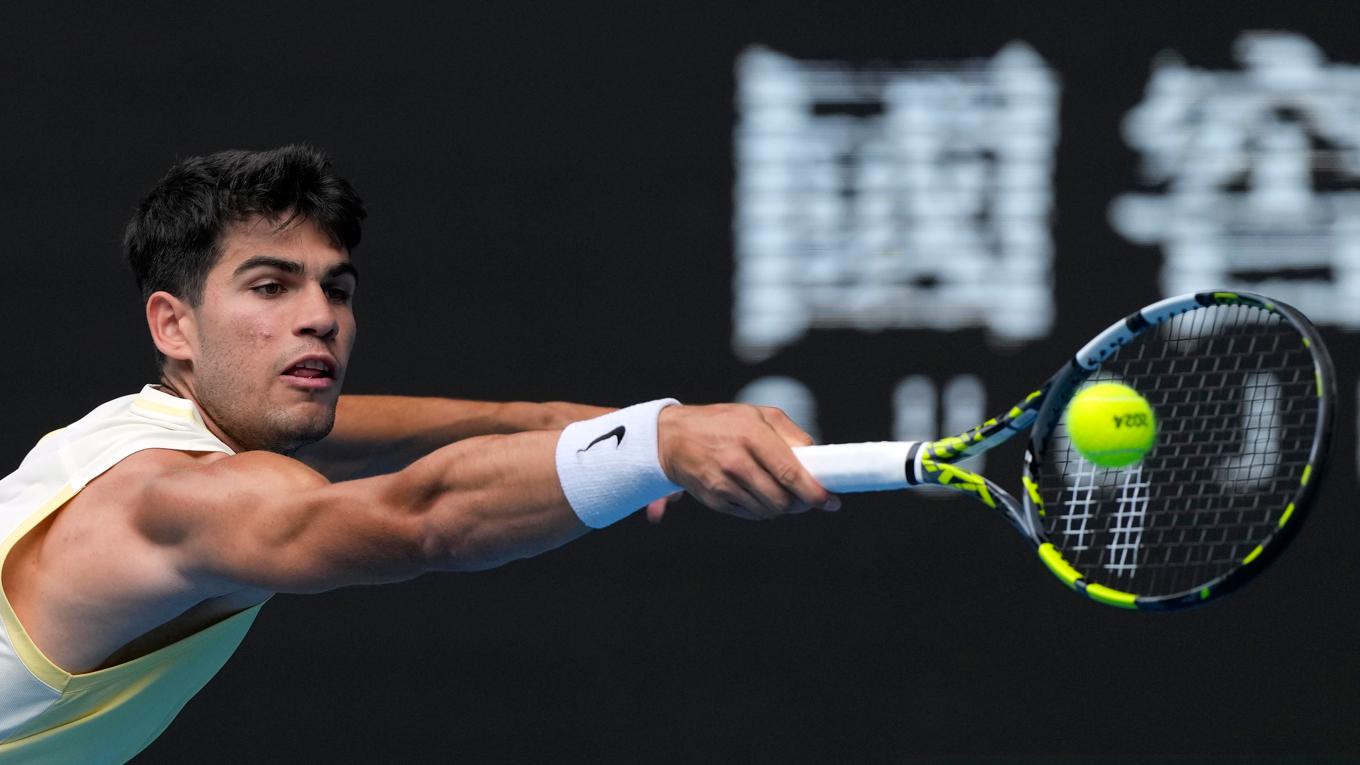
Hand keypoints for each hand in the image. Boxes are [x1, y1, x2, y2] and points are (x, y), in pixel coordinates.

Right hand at [654, 404, 839, 520]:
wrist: (672, 438)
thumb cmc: (722, 423)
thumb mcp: (758, 414)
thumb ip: (791, 435)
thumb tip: (818, 460)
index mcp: (751, 434)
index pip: (790, 473)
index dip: (815, 492)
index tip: (832, 501)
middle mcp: (736, 461)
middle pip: (782, 500)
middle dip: (801, 504)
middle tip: (808, 498)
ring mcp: (723, 484)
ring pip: (768, 511)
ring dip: (781, 507)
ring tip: (780, 492)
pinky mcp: (715, 500)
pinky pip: (750, 515)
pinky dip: (761, 508)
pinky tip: (757, 492)